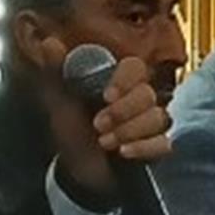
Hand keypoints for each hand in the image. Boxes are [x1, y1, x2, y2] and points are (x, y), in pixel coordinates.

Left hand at [37, 38, 172, 198]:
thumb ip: (55, 72)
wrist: (77, 172)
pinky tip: (124, 153)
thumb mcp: (59, 102)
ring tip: (106, 142)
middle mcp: (137, 100)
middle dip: (123, 111)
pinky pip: (165, 142)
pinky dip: (144, 147)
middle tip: (98, 124)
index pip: (135, 67)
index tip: (106, 95)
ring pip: (159, 117)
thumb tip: (49, 42)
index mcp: (117, 84)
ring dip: (130, 130)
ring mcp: (150, 124)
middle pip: (148, 94)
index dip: (125, 79)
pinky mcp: (157, 147)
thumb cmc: (72, 133)